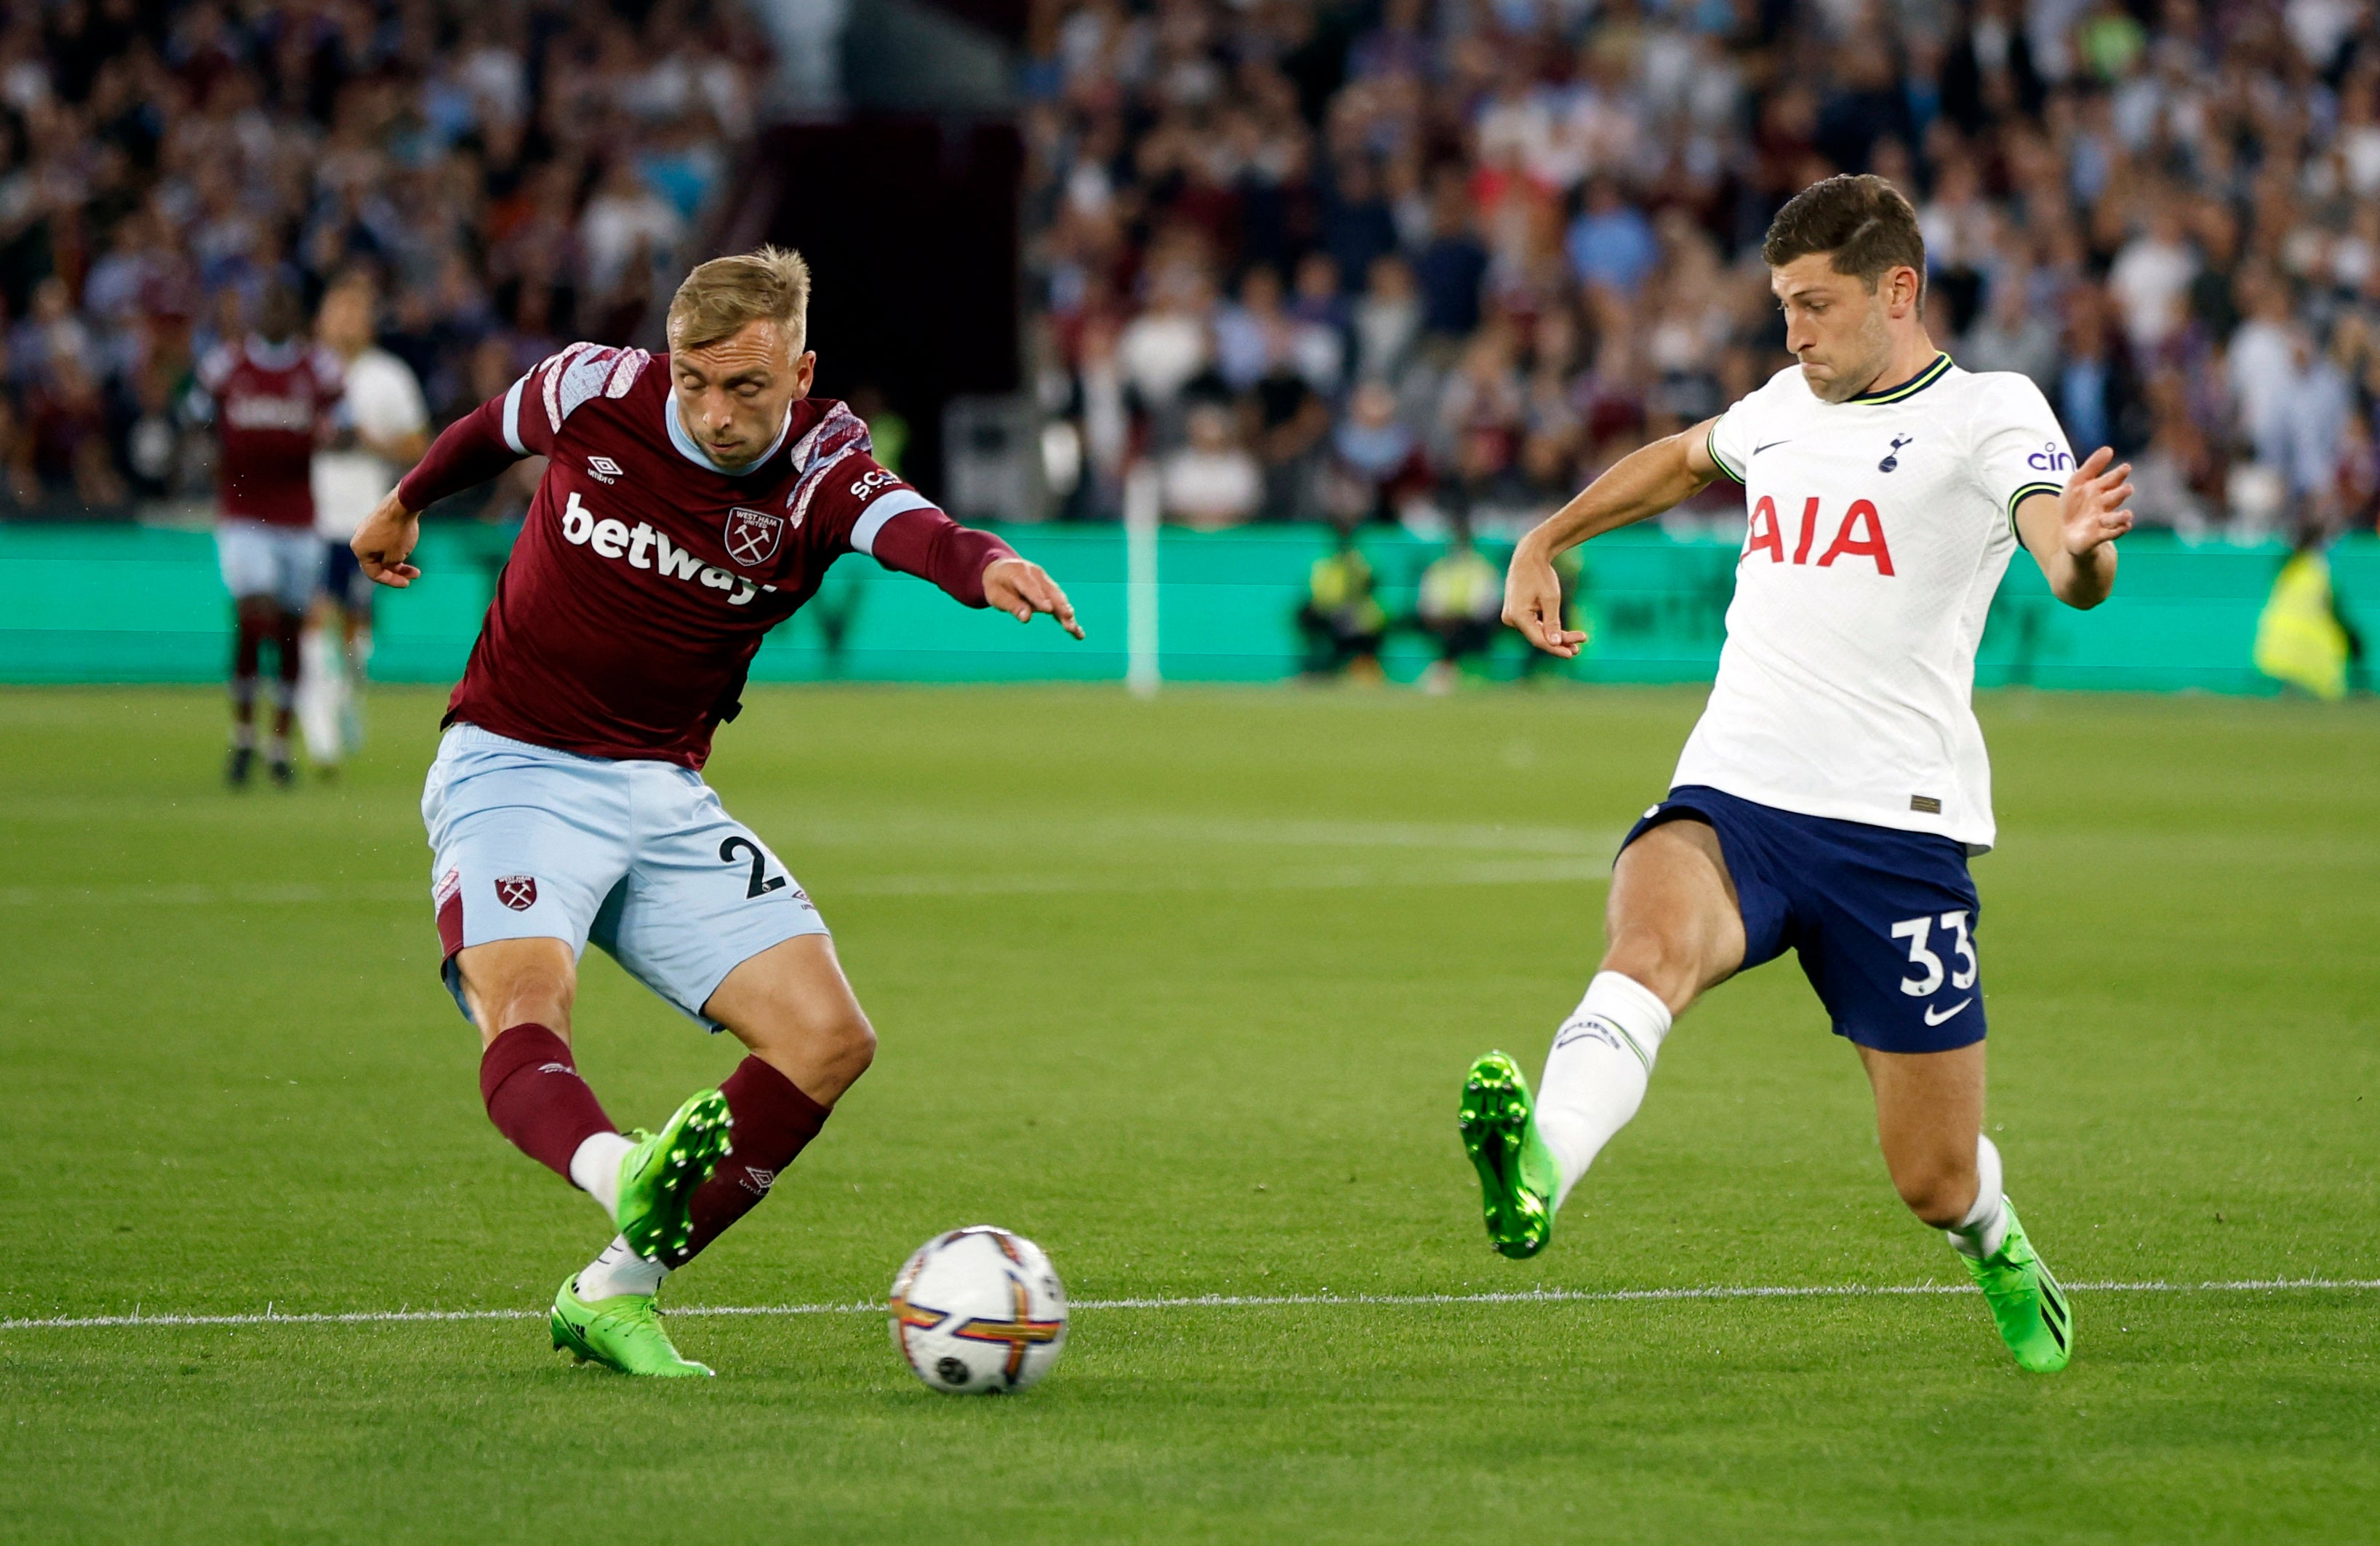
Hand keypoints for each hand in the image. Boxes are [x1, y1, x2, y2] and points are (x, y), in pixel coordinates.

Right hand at [352, 488, 421, 587]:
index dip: (391, 581)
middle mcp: (359, 539)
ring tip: (413, 558)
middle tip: (415, 574)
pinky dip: (395, 547)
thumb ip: (390, 566)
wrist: (403, 504)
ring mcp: (366, 529)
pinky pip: (384, 539)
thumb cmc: (398, 531)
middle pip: (377, 562)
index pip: (374, 573)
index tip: (408, 583)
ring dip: (398, 559)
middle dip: (397, 570)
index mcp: (359, 550)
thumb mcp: (396, 556)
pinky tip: (408, 545)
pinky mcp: (376, 521)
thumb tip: (388, 565)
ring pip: (382, 551)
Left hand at [983, 556, 1084, 638]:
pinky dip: (1068, 617)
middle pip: (1051, 592)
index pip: (1031, 588)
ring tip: (1074, 629)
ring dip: (1067, 613)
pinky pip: (1060, 603)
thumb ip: (1012, 605)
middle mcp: (1037, 575)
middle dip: (1060, 606)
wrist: (1001, 568)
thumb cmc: (997, 584)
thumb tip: (1026, 618)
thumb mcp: (996, 595)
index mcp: (1020, 573)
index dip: (1040, 599)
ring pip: (1059, 598)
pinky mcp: (1050, 590)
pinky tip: (1077, 632)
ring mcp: (1046, 581)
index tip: (1049, 610)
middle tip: (1069, 618)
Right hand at [1503, 541, 1585, 657]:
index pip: (1538, 640)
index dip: (1556, 649)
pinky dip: (1547, 629)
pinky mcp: (1517, 613)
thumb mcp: (1551, 599)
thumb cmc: (1540, 575)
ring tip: (1576, 643)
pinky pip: (1533, 625)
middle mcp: (1511, 619)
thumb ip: (1552, 623)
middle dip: (1559, 643)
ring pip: (1536, 632)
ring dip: (1555, 637)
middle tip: (1578, 649)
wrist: (1529, 557)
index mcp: (1518, 616)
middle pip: (1538, 637)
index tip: (1572, 653)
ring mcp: (1512, 617)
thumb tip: (1555, 643)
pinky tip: (1563, 635)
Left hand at [2059, 445, 2133, 557]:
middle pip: (2115, 497)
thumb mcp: (2077, 483)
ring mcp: (2103, 520)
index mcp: (2100, 490)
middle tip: (2126, 489)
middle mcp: (2105, 504)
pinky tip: (2124, 527)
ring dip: (2121, 516)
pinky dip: (2117, 531)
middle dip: (2120, 494)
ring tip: (2127, 514)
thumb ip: (2092, 466)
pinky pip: (2110, 534)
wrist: (2067, 532)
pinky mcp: (2099, 535)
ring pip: (2116, 518)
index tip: (2125, 468)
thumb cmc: (2074, 505)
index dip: (2118, 474)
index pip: (2112, 480)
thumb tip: (2109, 449)